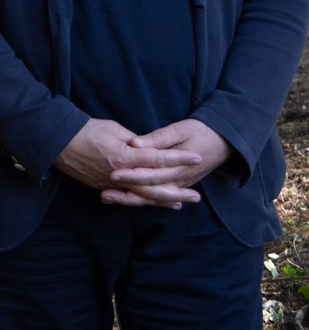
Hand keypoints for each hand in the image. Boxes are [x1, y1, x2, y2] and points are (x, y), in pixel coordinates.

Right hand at [54, 117, 204, 208]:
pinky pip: (128, 197)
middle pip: (154, 186)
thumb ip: (134, 142)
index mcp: (124, 156)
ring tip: (182, 203)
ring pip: (142, 196)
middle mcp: (120, 174)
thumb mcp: (113, 129)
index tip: (196, 157)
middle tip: (196, 196)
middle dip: (177, 191)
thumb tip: (149, 149)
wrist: (56, 141)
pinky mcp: (103, 186)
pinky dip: (144, 200)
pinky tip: (157, 202)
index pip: (158, 159)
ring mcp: (111, 183)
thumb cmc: (85, 130)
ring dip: (163, 200)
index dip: (178, 158)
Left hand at [101, 118, 230, 207]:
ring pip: (152, 197)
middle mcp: (179, 180)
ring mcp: (179, 185)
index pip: (152, 174)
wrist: (224, 141)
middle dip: (127, 192)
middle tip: (105, 192)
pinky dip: (141, 199)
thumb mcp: (180, 130)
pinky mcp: (178, 184)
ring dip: (130, 199)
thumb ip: (158, 138)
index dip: (132, 175)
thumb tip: (135, 143)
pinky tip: (123, 199)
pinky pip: (158, 196)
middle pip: (150, 190)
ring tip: (107, 198)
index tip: (113, 175)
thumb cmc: (200, 131)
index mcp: (179, 167)